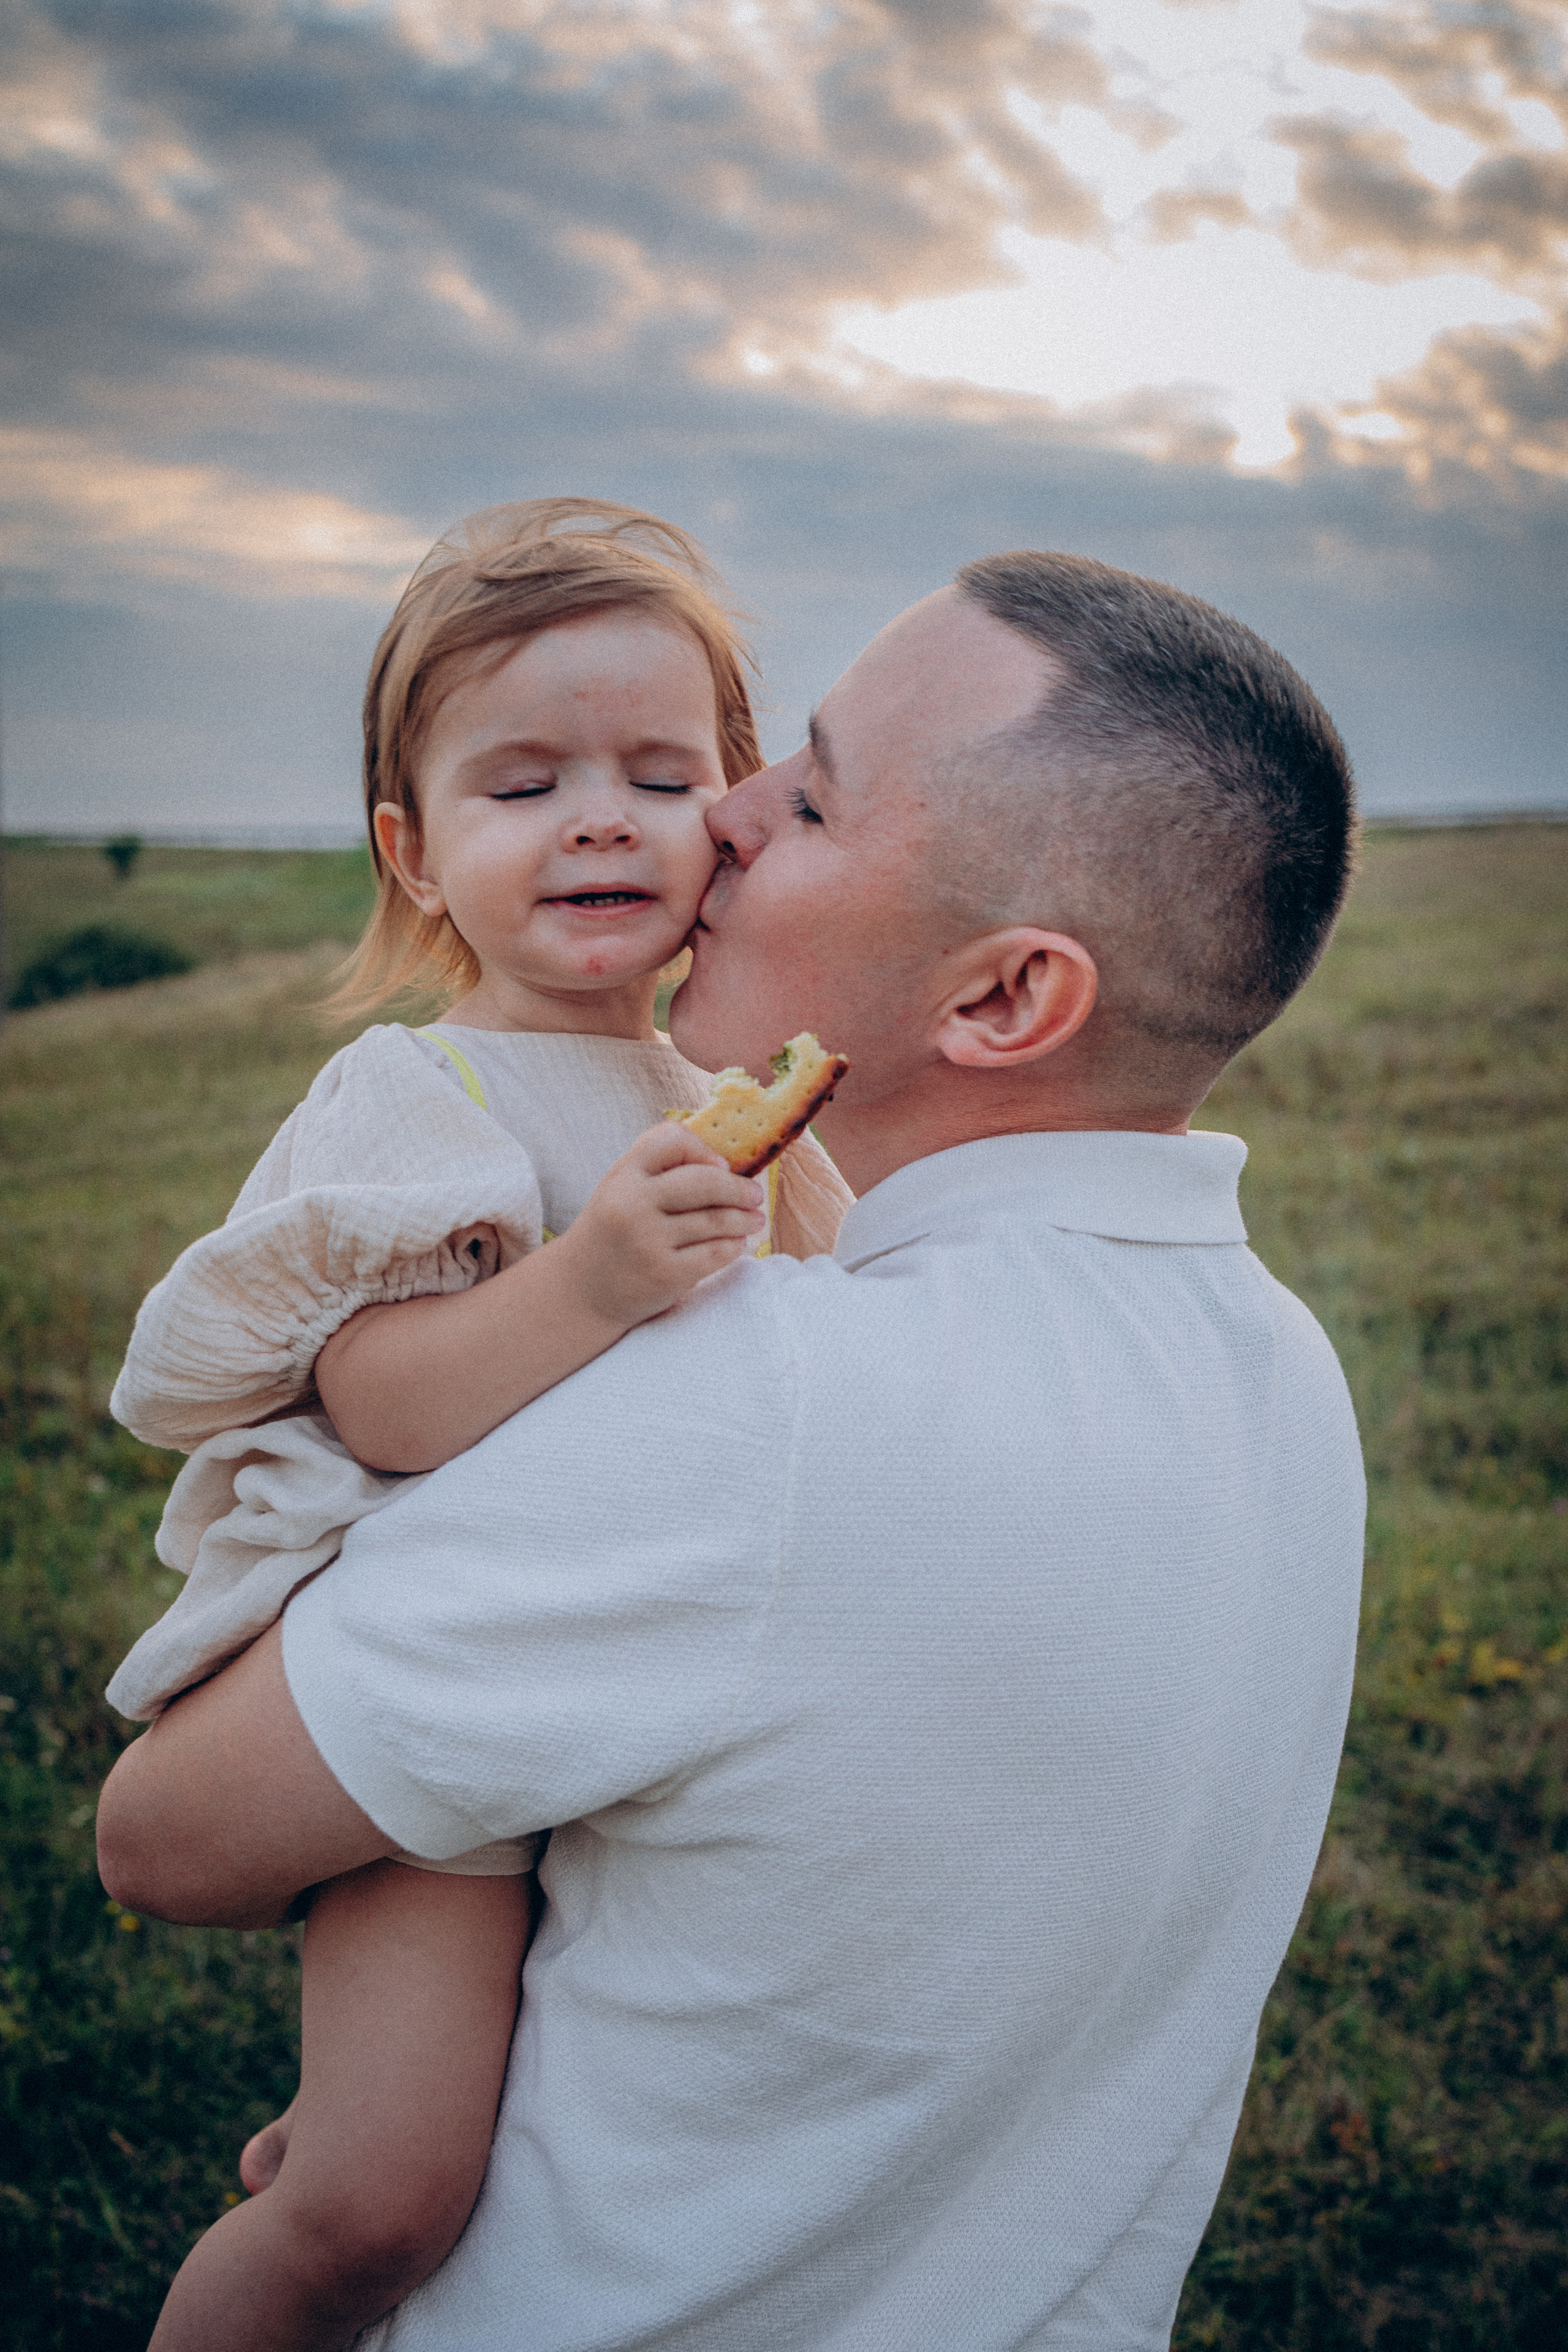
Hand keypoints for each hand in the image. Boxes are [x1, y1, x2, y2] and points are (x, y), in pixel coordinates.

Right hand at [553, 1125, 764, 1329]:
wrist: (581, 1292)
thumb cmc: (612, 1234)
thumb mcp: (621, 1190)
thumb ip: (659, 1172)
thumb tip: (724, 1163)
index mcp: (622, 1175)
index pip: (670, 1140)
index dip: (702, 1149)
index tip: (720, 1165)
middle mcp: (632, 1204)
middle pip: (704, 1181)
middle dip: (738, 1188)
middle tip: (755, 1194)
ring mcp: (648, 1240)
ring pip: (715, 1220)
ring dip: (744, 1219)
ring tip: (755, 1220)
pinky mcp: (664, 1274)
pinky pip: (714, 1253)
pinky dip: (733, 1247)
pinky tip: (737, 1244)